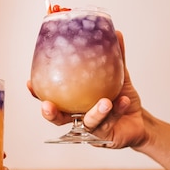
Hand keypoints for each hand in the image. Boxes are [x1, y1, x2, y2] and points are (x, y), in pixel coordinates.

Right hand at [28, 32, 147, 148]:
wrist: (140, 121)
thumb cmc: (121, 99)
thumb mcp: (119, 76)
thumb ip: (115, 57)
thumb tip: (116, 32)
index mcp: (75, 101)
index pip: (53, 97)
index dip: (38, 93)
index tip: (29, 83)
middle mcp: (79, 117)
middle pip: (59, 119)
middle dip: (51, 114)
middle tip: (48, 106)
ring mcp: (92, 129)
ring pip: (87, 123)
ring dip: (95, 113)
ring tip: (105, 102)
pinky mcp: (106, 137)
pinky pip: (109, 123)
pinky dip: (117, 110)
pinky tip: (122, 100)